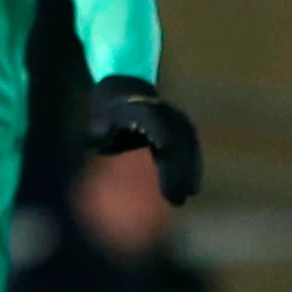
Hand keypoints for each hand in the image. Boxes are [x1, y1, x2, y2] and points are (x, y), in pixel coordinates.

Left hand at [85, 75, 202, 203]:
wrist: (124, 90)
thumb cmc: (108, 114)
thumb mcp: (99, 123)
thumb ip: (101, 133)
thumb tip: (103, 142)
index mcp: (145, 112)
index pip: (162, 137)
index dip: (167, 164)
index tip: (167, 188)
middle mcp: (166, 114)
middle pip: (179, 145)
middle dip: (180, 173)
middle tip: (178, 200)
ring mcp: (177, 118)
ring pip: (190, 145)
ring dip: (191, 170)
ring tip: (188, 194)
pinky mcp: (183, 125)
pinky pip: (192, 146)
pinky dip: (193, 165)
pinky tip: (191, 185)